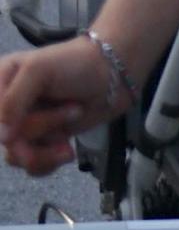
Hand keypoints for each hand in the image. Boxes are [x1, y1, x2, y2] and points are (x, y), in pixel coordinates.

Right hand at [0, 31, 132, 174]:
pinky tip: (67, 151)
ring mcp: (25, 127)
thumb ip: (12, 101)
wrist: (115, 75)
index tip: (22, 123)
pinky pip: (32, 167)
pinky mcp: (43, 142)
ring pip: (16, 156)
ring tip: (75, 118)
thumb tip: (3, 138)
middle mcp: (7, 109)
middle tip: (73, 109)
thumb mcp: (38, 70)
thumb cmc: (76, 63)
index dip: (5, 125)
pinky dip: (50, 162)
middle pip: (5, 139)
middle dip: (41, 127)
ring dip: (48, 145)